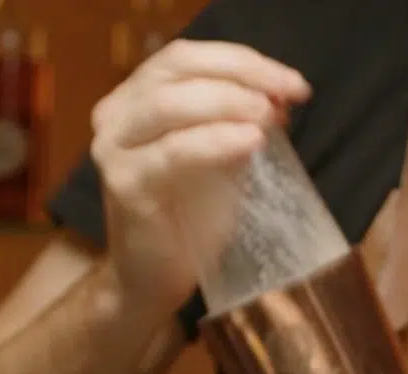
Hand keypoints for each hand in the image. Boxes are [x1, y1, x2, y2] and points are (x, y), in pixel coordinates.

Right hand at [91, 41, 311, 316]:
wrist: (156, 281)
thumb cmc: (191, 222)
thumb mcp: (222, 163)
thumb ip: (239, 128)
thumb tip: (279, 99)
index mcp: (137, 99)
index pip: (187, 57)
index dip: (242, 61)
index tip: (293, 82)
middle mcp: (117, 115)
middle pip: (177, 68)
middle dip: (241, 73)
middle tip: (288, 92)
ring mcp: (115, 148)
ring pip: (168, 104)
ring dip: (227, 102)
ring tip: (270, 113)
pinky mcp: (125, 185)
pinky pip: (173, 153)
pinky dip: (215, 141)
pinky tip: (251, 141)